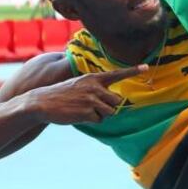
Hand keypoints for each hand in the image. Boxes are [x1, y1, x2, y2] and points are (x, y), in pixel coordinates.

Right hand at [23, 65, 147, 124]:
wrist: (41, 102)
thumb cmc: (62, 95)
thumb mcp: (79, 85)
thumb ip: (96, 89)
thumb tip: (113, 103)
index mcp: (93, 78)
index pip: (116, 74)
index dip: (132, 71)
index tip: (146, 67)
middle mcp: (94, 87)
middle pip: (117, 101)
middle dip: (109, 107)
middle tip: (93, 107)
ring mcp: (91, 99)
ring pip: (110, 112)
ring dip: (100, 115)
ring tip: (84, 110)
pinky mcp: (87, 112)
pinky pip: (99, 120)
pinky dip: (92, 121)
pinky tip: (79, 115)